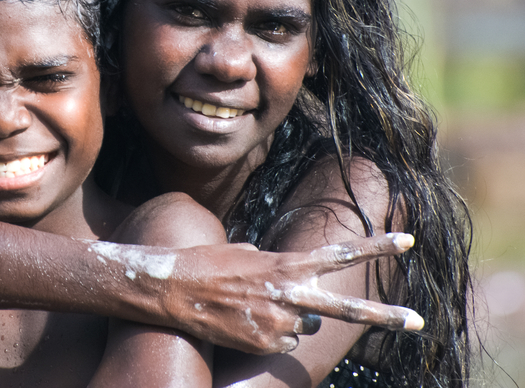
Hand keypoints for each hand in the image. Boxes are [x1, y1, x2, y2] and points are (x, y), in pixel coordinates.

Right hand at [165, 233, 423, 353]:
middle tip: (418, 320)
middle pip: (345, 310)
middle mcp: (288, 296)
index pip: (339, 254)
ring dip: (290, 316)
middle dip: (384, 316)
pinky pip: (282, 342)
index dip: (376, 248)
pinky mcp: (264, 346)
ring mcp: (278, 324)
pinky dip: (270, 333)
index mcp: (285, 265)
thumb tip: (294, 284)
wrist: (171, 291)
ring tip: (254, 304)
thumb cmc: (205, 263)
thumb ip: (276, 265)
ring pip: (304, 325)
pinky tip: (245, 322)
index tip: (408, 242)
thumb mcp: (246, 253)